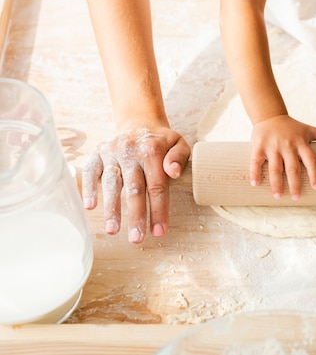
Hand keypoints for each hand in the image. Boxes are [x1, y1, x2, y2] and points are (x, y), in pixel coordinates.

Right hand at [82, 125, 189, 242]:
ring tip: (112, 230)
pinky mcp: (98, 153)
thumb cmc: (162, 141)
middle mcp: (131, 151)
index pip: (157, 186)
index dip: (158, 210)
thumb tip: (173, 172)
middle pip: (134, 188)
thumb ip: (179, 157)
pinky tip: (90, 206)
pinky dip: (88, 188)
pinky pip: (90, 171)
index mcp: (152, 151)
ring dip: (111, 208)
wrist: (140, 122)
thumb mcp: (179, 143)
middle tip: (137, 239)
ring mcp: (112, 152)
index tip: (159, 232)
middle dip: (136, 215)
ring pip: (111, 182)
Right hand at [250, 115, 315, 199]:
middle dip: (295, 184)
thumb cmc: (292, 126)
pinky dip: (254, 173)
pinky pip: (256, 161)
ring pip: (275, 168)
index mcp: (301, 143)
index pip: (310, 160)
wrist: (270, 115)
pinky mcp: (259, 146)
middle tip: (297, 197)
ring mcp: (272, 146)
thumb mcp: (309, 129)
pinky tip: (255, 184)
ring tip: (278, 196)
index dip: (314, 173)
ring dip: (276, 183)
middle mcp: (287, 146)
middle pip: (293, 168)